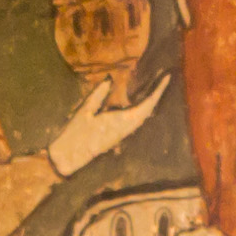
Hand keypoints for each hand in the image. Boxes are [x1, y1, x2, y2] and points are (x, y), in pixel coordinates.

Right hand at [48, 69, 170, 177]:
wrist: (69, 158)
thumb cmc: (74, 135)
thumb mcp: (84, 111)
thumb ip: (98, 95)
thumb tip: (109, 79)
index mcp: (120, 122)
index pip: (146, 105)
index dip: (158, 91)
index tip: (167, 77)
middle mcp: (126, 129)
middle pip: (149, 109)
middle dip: (157, 93)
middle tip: (164, 76)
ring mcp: (123, 133)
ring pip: (143, 115)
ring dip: (151, 100)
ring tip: (155, 85)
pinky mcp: (118, 136)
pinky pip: (136, 120)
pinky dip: (142, 108)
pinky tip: (140, 101)